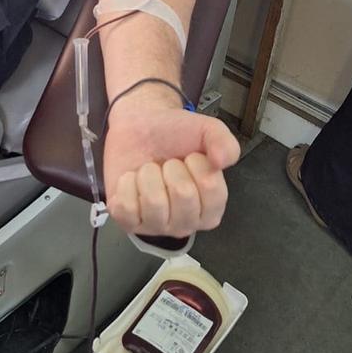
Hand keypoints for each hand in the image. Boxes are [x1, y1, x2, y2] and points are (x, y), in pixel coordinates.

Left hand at [103, 88, 240, 237]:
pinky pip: (126, 208)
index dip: (198, 164)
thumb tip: (223, 161)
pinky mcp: (129, 223)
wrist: (140, 125)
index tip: (191, 156)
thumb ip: (225, 143)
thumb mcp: (208, 131)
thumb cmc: (176, 134)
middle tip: (167, 163)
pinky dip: (127, 185)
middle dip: (172, 167)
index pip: (211, 187)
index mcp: (211, 208)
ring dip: (148, 175)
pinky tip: (132, 179)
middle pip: (182, 194)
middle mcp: (186, 224)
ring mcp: (156, 226)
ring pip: (154, 202)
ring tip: (149, 169)